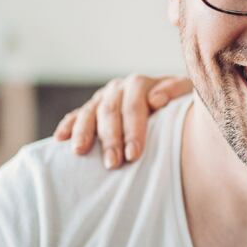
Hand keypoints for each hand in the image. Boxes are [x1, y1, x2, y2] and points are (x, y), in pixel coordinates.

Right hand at [53, 75, 192, 168]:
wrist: (170, 100)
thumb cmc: (179, 103)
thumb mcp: (185, 93)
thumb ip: (176, 91)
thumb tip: (156, 99)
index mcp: (140, 84)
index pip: (134, 106)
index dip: (133, 131)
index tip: (134, 155)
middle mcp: (118, 88)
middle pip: (110, 112)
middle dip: (110, 139)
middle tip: (112, 163)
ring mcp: (102, 97)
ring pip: (90, 113)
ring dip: (85, 133)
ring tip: (81, 153)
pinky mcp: (91, 108)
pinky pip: (75, 115)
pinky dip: (67, 126)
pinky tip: (60, 139)